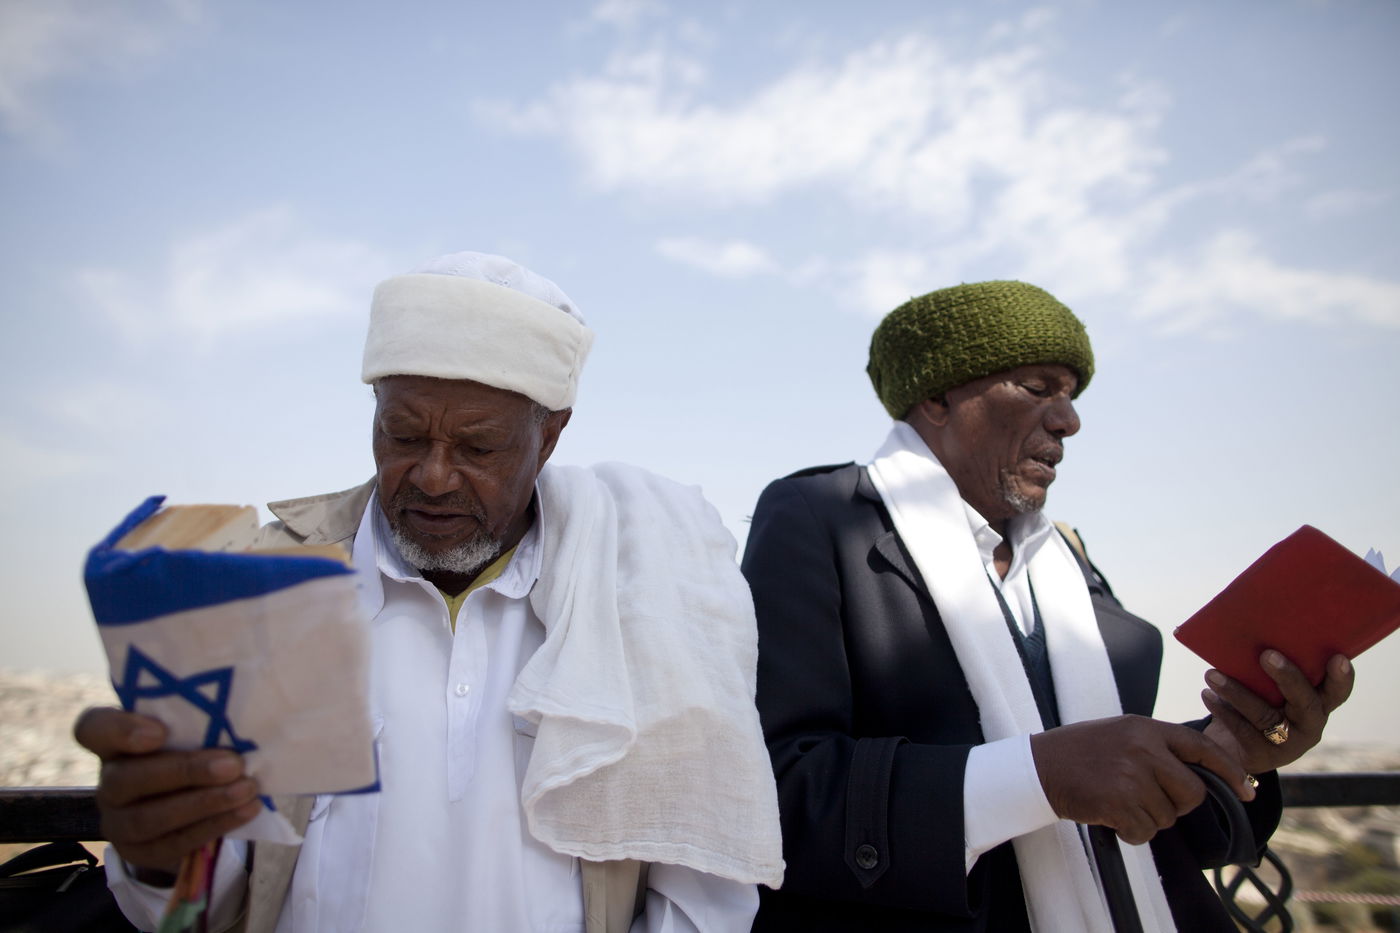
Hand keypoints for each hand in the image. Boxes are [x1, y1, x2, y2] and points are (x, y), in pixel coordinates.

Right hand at [73, 707, 261, 874]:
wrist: (188, 807)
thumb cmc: (192, 751)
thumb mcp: (191, 731)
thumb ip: (203, 719)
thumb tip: (247, 710)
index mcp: (113, 743)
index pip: (92, 729)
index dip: (120, 730)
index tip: (161, 731)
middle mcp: (108, 781)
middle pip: (126, 779)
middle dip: (184, 772)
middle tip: (233, 765)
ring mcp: (118, 821)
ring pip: (148, 818)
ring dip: (204, 804)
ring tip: (246, 789)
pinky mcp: (140, 851)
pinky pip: (173, 843)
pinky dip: (214, 825)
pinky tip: (245, 810)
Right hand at [1030, 714, 1254, 844]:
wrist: (1037, 766)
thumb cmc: (1079, 752)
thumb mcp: (1121, 734)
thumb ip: (1157, 748)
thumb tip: (1197, 776)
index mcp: (1146, 728)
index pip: (1202, 747)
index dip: (1230, 770)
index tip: (1248, 790)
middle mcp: (1143, 749)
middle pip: (1192, 792)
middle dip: (1177, 804)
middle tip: (1149, 800)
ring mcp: (1131, 775)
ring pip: (1168, 816)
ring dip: (1147, 818)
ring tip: (1118, 802)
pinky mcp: (1118, 802)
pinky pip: (1145, 831)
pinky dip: (1131, 832)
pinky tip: (1111, 816)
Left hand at [1201, 650, 1353, 773]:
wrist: (1237, 748)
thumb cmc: (1260, 702)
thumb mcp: (1273, 690)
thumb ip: (1273, 671)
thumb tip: (1248, 631)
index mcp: (1319, 705)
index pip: (1337, 692)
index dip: (1341, 678)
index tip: (1338, 658)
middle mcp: (1310, 725)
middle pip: (1304, 702)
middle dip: (1288, 677)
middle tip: (1266, 654)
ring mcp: (1289, 744)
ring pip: (1265, 715)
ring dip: (1236, 692)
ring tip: (1211, 674)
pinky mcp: (1263, 755)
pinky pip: (1242, 730)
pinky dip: (1222, 710)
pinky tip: (1207, 694)